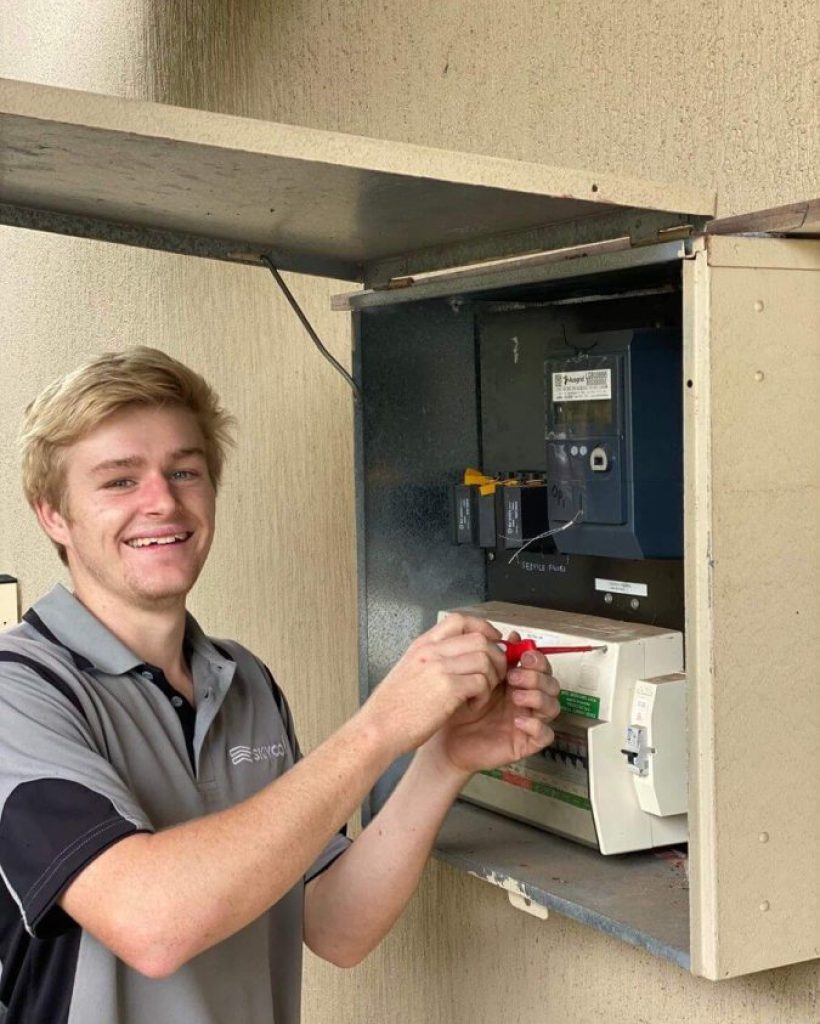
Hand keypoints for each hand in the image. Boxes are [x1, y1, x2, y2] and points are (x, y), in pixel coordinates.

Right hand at [361, 614, 506, 760]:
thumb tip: (463, 659)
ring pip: (485, 659)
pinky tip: (472, 705)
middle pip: (479, 639)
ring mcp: (439, 667)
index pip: (460, 620)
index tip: (492, 641)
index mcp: (422, 645)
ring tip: (480, 694)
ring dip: (491, 678)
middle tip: (494, 675)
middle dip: (496, 657)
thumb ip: (433, 661)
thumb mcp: (409, 671)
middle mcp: (431, 651)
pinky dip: (484, 695)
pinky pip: (481, 682)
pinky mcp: (447, 688)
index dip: (483, 628)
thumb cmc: (392, 708)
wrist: (376, 729)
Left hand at [423, 631, 560, 775]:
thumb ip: (492, 656)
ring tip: (516, 696)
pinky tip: (518, 720)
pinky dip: (536, 726)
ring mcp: (528, 720)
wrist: (445, 740)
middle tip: (514, 676)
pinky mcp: (525, 742)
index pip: (540, 666)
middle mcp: (525, 699)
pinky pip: (545, 734)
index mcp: (516, 681)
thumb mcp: (472, 677)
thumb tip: (512, 636)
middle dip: (537, 676)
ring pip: (553, 706)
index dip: (537, 659)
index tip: (523, 655)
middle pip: (551, 683)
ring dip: (538, 697)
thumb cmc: (457, 708)